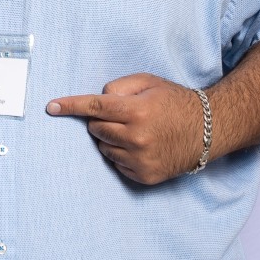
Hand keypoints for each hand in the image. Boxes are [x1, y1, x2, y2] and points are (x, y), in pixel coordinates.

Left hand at [46, 73, 206, 184]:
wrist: (208, 130)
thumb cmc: (175, 102)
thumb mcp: (149, 83)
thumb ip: (119, 87)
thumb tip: (98, 100)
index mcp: (137, 111)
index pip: (94, 108)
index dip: (70, 106)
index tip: (51, 107)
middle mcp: (137, 138)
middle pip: (96, 129)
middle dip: (102, 121)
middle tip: (122, 116)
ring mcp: (141, 160)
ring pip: (104, 148)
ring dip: (111, 138)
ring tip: (135, 131)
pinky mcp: (145, 176)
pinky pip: (117, 164)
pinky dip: (122, 154)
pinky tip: (141, 146)